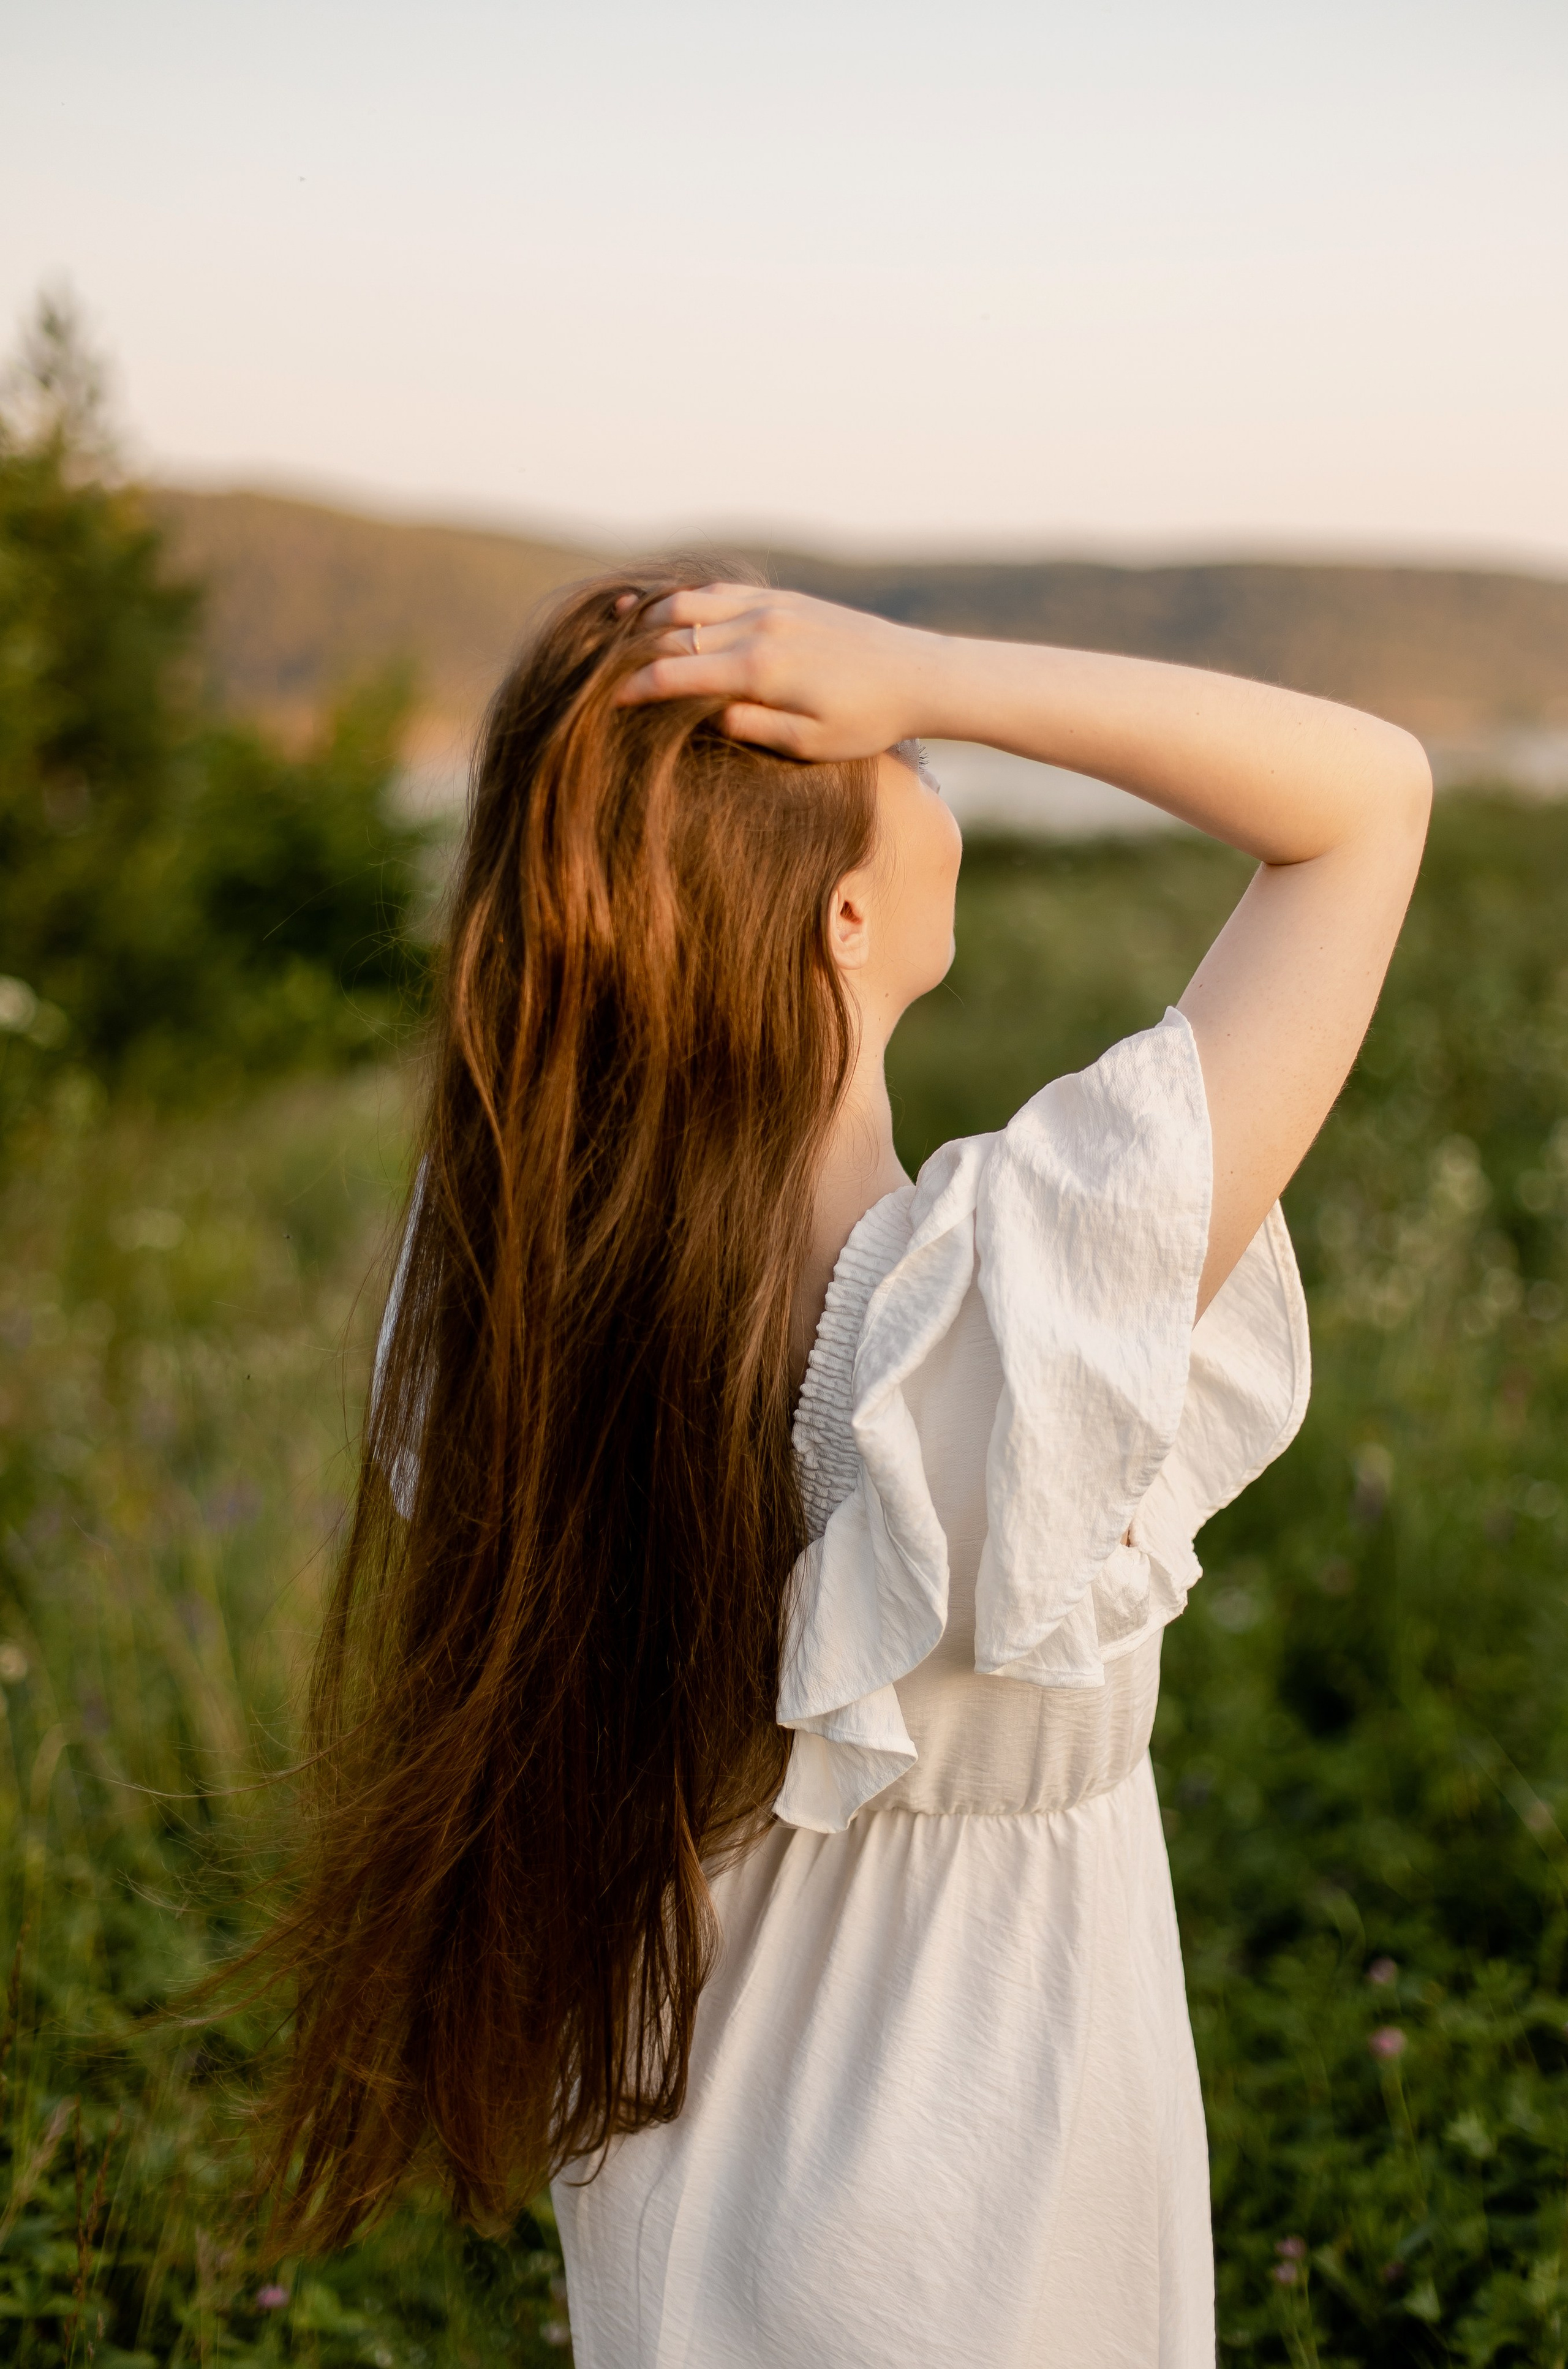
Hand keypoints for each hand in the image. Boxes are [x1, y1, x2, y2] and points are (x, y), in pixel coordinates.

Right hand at [614, 583, 940, 758]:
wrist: (917, 675)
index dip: (636, 689)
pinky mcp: (786, 598)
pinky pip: (722, 592)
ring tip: (628, 638)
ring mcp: (772, 606)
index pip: (676, 675)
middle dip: (635, 654)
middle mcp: (759, 628)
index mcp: (759, 669)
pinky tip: (676, 614)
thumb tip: (705, 716)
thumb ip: (752, 728)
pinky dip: (690, 601)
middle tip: (607, 673)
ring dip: (655, 620)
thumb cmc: (867, 721)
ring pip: (692, 603)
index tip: (610, 704)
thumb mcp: (809, 743)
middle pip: (675, 634)